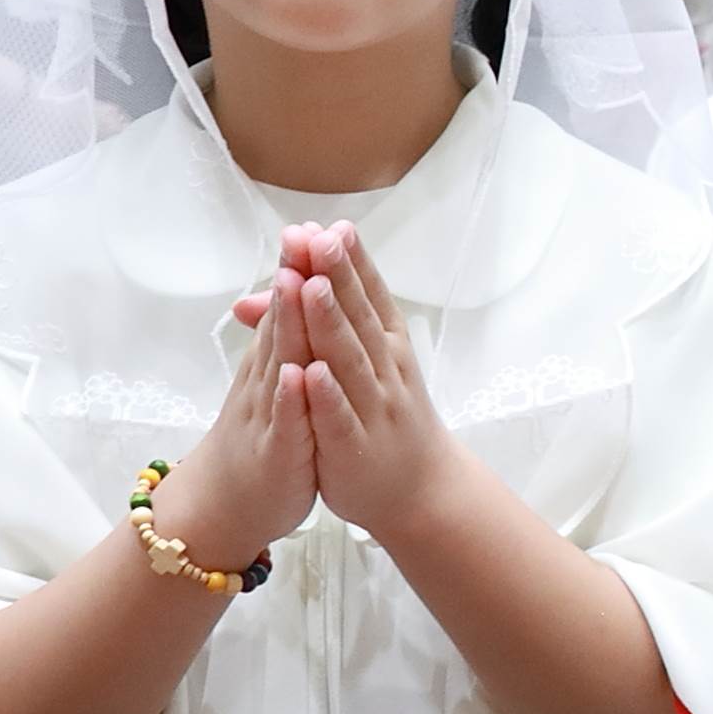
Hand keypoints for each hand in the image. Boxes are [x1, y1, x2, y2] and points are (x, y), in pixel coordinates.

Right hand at [157, 229, 326, 571]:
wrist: (224, 507)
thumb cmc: (256, 440)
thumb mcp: (268, 383)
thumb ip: (275, 339)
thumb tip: (284, 288)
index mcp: (273, 364)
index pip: (289, 309)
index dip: (300, 269)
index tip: (314, 225)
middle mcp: (267, 381)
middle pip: (283, 324)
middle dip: (294, 279)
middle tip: (302, 233)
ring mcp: (268, 415)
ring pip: (280, 364)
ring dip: (289, 325)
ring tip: (297, 283)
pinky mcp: (276, 453)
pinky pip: (285, 423)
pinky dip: (291, 399)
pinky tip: (299, 375)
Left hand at [289, 221, 463, 542]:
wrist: (423, 489)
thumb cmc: (387, 416)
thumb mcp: (361, 362)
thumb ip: (327, 321)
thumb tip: (289, 276)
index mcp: (388, 345)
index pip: (369, 295)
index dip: (350, 261)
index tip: (333, 224)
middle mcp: (386, 369)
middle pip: (358, 316)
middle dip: (337, 276)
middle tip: (319, 237)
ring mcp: (373, 408)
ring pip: (348, 360)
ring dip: (330, 322)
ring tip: (313, 286)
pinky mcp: (355, 446)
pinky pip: (339, 418)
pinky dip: (326, 395)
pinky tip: (311, 372)